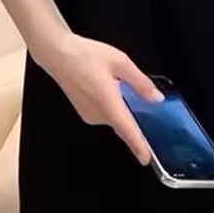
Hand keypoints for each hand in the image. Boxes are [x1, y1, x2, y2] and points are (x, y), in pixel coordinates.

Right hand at [33, 32, 162, 164]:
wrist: (57, 53)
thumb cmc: (87, 55)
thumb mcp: (120, 62)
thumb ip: (140, 83)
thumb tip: (156, 99)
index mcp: (109, 105)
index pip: (127, 131)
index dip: (138, 146)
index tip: (146, 159)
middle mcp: (97, 115)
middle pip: (122, 123)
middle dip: (133, 115)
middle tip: (140, 97)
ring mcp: (88, 114)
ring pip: (113, 116)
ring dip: (121, 106)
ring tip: (119, 82)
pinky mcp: (82, 110)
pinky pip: (103, 112)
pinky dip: (111, 104)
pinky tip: (109, 86)